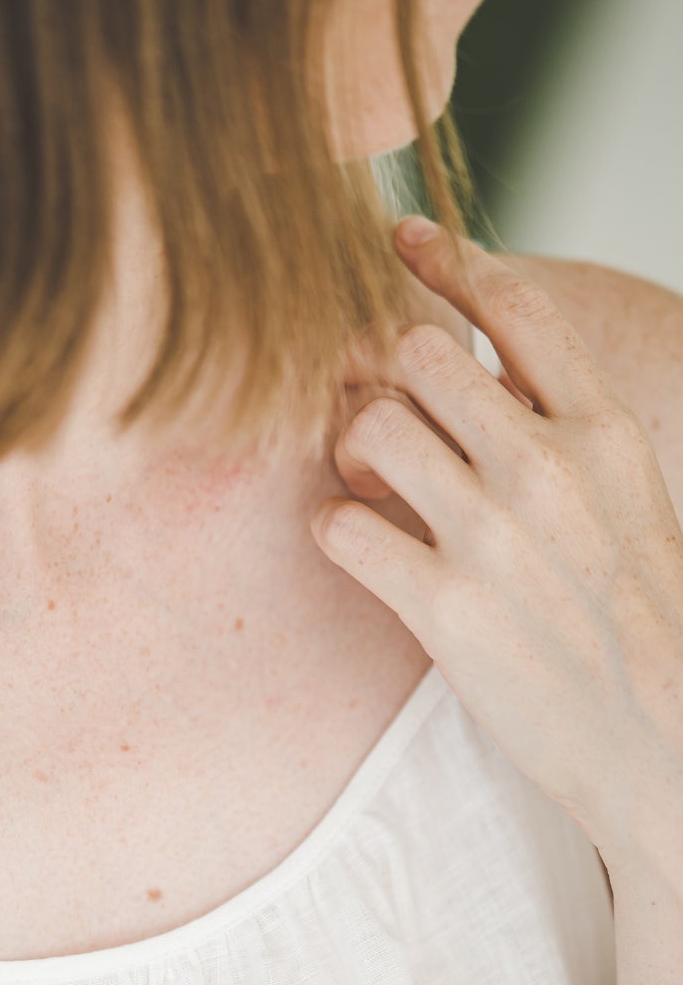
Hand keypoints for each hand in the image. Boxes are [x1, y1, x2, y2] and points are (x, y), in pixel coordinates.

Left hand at [314, 217, 682, 874]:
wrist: (661, 740)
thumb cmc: (634, 619)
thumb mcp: (628, 498)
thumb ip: (561, 430)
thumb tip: (475, 371)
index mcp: (604, 432)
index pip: (516, 307)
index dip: (448, 262)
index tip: (403, 244)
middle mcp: (549, 469)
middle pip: (418, 355)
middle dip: (381, 374)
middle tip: (378, 413)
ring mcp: (494, 538)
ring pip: (371, 427)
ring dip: (350, 448)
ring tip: (368, 484)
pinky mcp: (444, 610)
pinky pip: (341, 528)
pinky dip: (335, 528)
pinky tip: (359, 544)